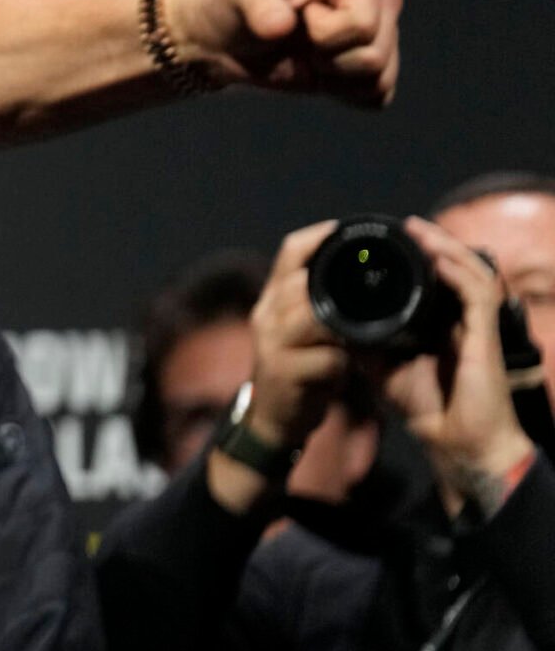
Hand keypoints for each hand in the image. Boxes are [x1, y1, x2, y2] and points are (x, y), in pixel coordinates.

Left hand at [164, 0, 401, 107]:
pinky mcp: (374, 68)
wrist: (225, 41)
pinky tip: (320, 74)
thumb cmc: (235, 4)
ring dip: (334, 78)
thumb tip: (281, 27)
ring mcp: (381, 34)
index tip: (300, 15)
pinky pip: (378, 95)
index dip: (325, 31)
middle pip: (374, 53)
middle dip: (328, 58)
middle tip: (300, 39)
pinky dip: (344, 94)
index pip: (363, 21)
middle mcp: (379, 0)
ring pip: (379, 77)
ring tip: (308, 55)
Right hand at [244, 221, 354, 448]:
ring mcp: (272, 343)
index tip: (349, 230)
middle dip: (342, 279)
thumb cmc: (301, 370)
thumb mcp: (306, 331)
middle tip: (384, 277)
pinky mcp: (285, 373)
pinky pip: (326, 357)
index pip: (289, 251)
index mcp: (274, 299)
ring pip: (313, 315)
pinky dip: (347, 360)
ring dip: (346, 322)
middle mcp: (267, 314)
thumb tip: (369, 280)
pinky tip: (358, 364)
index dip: (319, 236)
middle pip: (301, 279)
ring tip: (375, 325)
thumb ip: (326, 306)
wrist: (274, 420)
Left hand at [384, 217, 535, 511]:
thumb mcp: (383, 366)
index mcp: (440, 323)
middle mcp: (461, 320)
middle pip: (457, 268)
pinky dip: (458, 272)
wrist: (454, 442)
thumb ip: (365, 341)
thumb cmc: (427, 406)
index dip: (420, 257)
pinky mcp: (486, 336)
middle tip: (408, 226)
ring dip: (445, 248)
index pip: (437, 280)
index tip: (393, 241)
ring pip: (470, 272)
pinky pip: (477, 295)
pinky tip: (438, 259)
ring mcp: (475, 326)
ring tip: (420, 231)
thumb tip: (334, 321)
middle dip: (434, 243)